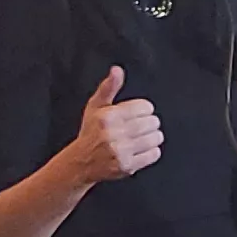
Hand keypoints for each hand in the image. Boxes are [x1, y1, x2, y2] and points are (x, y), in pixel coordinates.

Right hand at [68, 67, 163, 181]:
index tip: (137, 114)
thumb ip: (109, 87)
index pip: (145, 107)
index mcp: (108, 116)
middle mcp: (113, 134)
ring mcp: (120, 151)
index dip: (143, 109)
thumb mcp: (96, 106)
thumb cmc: (91, 132)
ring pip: (155, 138)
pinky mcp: (127, 166)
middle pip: (152, 122)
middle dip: (149, 123)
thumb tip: (117, 70)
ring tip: (141, 138)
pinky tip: (140, 149)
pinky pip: (154, 154)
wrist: (81, 162)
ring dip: (152, 137)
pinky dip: (151, 151)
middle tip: (139, 127)